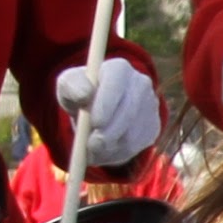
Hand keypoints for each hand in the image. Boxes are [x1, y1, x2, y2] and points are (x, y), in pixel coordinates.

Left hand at [59, 50, 161, 171]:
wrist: (98, 108)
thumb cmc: (81, 94)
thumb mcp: (68, 86)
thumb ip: (71, 86)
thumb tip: (84, 95)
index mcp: (119, 68)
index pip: (117, 84)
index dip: (106, 104)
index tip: (94, 123)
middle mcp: (140, 84)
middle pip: (128, 113)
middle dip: (108, 133)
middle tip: (91, 146)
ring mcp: (150, 106)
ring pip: (132, 134)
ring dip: (109, 147)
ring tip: (91, 148)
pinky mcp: (153, 127)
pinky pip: (136, 146)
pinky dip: (117, 153)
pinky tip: (104, 149)